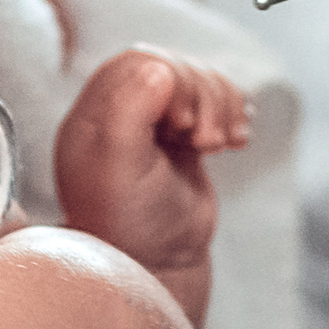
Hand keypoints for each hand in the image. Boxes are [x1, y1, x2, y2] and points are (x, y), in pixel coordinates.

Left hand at [51, 48, 247, 325]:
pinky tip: (234, 142)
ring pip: (198, 80)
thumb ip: (129, 112)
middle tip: (204, 140)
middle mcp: (120, 114)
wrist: (158, 266)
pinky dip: (233, 113)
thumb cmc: (128, 223)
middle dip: (201, 96)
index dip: (171, 80)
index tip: (182, 121)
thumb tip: (158, 67)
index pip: (137, 62)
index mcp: (93, 116)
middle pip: (173, 67)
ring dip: (220, 104)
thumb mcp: (119, 168)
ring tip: (218, 145)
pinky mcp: (184, 138)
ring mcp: (154, 125)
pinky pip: (216, 101)